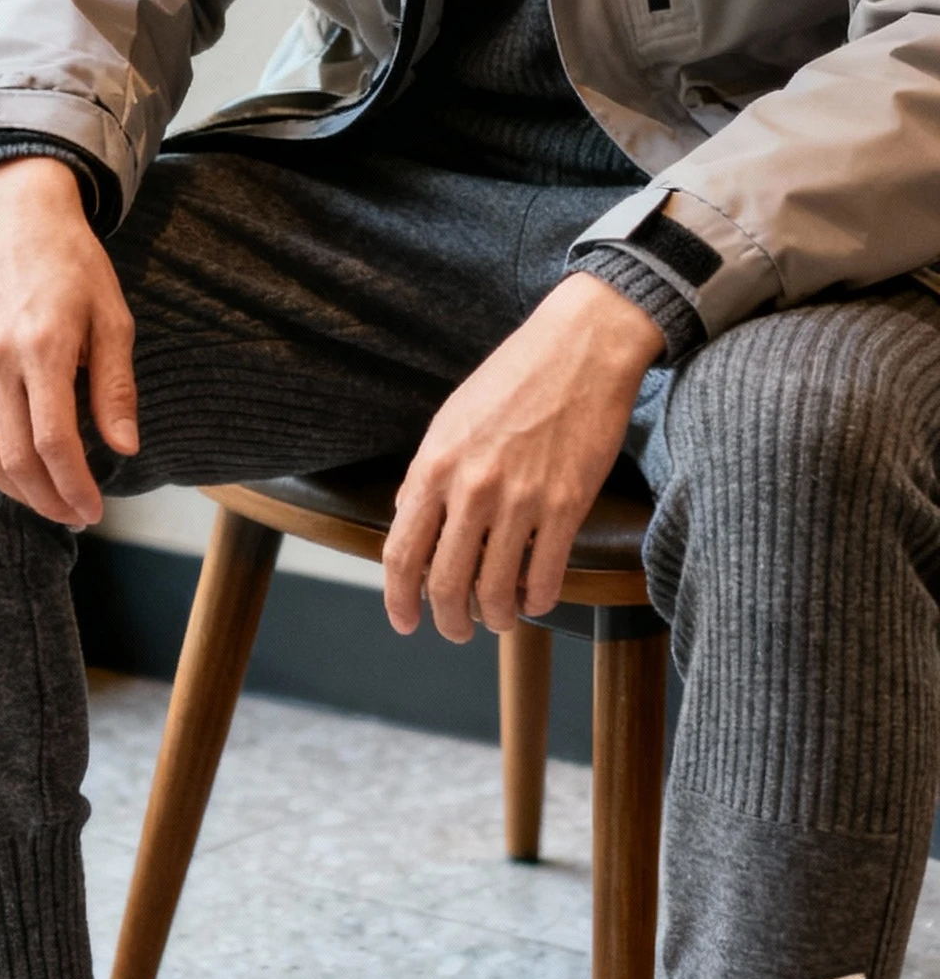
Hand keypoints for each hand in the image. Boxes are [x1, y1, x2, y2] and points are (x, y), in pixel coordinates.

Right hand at [0, 158, 137, 525]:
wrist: (10, 215)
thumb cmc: (72, 263)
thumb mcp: (112, 316)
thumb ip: (115, 386)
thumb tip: (124, 448)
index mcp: (42, 347)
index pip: (54, 442)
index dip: (74, 487)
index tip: (94, 510)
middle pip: (15, 458)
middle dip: (48, 500)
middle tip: (76, 515)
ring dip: (17, 491)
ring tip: (49, 501)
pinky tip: (13, 474)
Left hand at [383, 274, 664, 642]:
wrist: (580, 348)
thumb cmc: (513, 378)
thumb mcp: (449, 419)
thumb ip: (426, 474)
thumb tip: (406, 518)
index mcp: (434, 466)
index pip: (400, 554)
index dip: (398, 599)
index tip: (404, 621)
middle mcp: (472, 489)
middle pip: (445, 584)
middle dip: (447, 621)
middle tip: (455, 630)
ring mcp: (521, 500)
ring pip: (496, 591)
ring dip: (495, 618)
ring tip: (497, 618)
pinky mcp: (567, 505)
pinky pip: (545, 576)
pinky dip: (537, 600)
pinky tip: (535, 599)